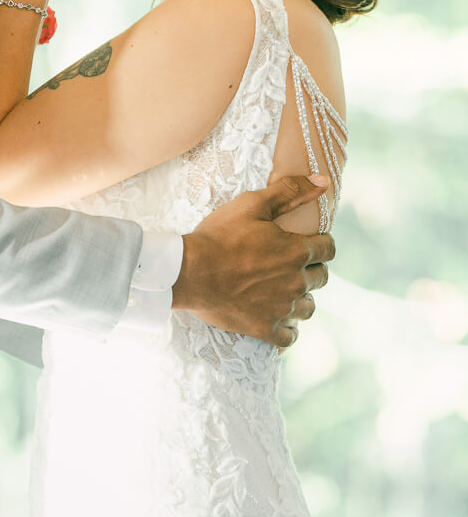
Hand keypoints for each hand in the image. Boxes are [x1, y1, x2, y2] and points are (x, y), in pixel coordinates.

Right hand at [172, 175, 334, 347]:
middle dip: (310, 269)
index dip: (319, 243)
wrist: (189, 272)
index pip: (328, 249)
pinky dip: (287, 328)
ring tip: (282, 290)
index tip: (305, 241)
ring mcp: (282, 309)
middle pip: (320, 278)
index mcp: (296, 251)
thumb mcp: (253, 204)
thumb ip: (291, 191)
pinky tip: (276, 318)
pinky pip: (290, 336)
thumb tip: (324, 180)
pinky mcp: (265, 329)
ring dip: (300, 298)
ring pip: (308, 307)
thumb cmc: (219, 236)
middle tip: (288, 263)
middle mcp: (296, 282)